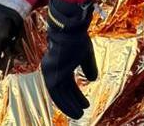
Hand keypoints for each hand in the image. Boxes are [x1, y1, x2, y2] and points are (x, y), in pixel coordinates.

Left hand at [41, 0, 97, 118]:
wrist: (71, 28)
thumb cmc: (78, 38)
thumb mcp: (85, 55)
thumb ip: (88, 67)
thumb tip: (92, 80)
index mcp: (59, 64)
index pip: (66, 84)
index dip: (75, 95)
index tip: (83, 103)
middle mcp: (52, 69)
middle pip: (62, 90)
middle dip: (72, 102)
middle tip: (81, 112)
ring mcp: (50, 72)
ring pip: (59, 95)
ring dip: (69, 106)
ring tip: (79, 115)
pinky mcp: (52, 74)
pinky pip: (57, 94)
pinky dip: (66, 104)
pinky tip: (76, 110)